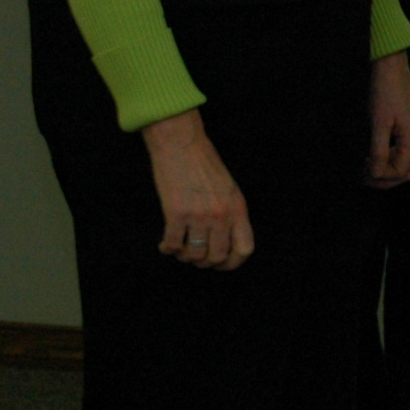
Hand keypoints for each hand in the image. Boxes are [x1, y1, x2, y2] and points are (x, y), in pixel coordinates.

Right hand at [141, 110, 252, 269]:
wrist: (182, 145)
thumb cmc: (204, 164)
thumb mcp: (228, 188)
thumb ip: (230, 214)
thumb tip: (224, 242)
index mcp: (238, 208)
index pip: (244, 249)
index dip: (232, 263)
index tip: (220, 264)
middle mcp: (221, 215)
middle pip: (217, 257)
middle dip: (205, 262)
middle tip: (195, 256)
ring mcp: (199, 216)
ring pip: (194, 255)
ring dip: (185, 256)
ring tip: (180, 249)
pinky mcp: (176, 214)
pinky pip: (173, 245)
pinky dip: (167, 249)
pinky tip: (165, 245)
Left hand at [367, 50, 409, 187]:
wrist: (392, 68)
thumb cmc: (385, 93)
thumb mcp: (379, 123)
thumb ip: (379, 151)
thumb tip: (375, 174)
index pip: (400, 172)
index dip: (381, 177)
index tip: (362, 172)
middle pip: (407, 172)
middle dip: (387, 180)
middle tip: (365, 177)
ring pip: (406, 163)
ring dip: (387, 170)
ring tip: (367, 167)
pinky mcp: (409, 128)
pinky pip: (402, 152)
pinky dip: (389, 159)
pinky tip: (374, 154)